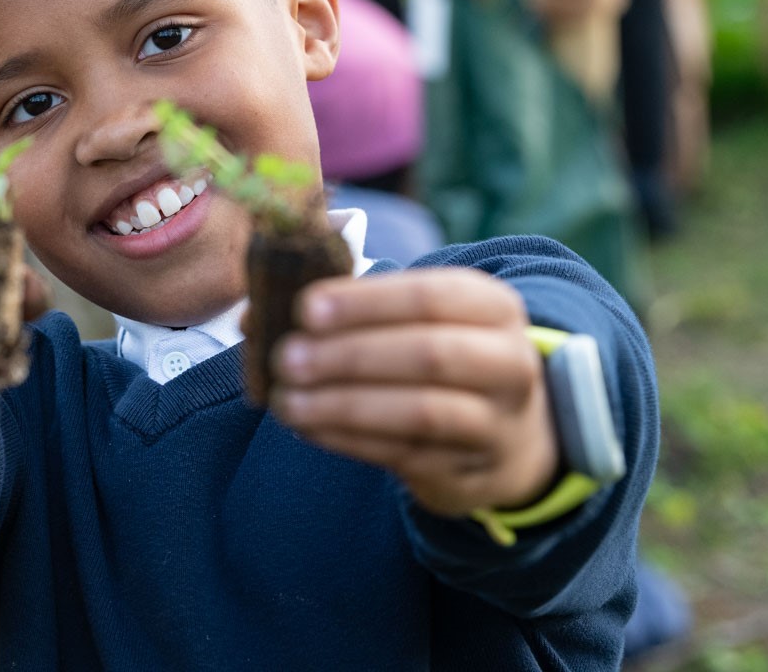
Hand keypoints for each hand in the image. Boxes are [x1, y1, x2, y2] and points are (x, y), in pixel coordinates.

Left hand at [270, 268, 557, 516]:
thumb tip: (256, 316)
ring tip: (288, 401)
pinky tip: (308, 426)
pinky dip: (349, 439)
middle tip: (287, 358)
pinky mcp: (469, 471)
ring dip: (345, 405)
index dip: (365, 302)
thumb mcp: (418, 320)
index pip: (430, 296)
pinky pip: (404, 453)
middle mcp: (507, 362)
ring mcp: (494, 422)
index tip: (305, 309)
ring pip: (420, 412)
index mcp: (491, 307)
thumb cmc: (442, 355)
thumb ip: (349, 310)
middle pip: (428, 355)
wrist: (511, 434)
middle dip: (350, 355)